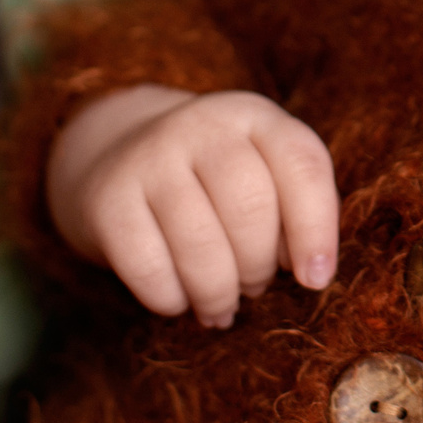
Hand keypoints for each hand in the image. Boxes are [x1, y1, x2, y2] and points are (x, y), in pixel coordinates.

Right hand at [44, 85, 339, 327]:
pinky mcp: (106, 199)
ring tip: (220, 305)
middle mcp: (202, 125)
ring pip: (200, 244)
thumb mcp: (262, 171)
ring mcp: (148, 157)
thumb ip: (296, 210)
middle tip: (254, 286)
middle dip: (259, 266)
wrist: (116, 154)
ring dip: (218, 293)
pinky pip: (149, 267)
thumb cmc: (212, 180)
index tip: (315, 279)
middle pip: (250, 208)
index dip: (316, 228)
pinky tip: (177, 299)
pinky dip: (171, 299)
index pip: (302, 164)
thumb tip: (309, 272)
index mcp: (254, 116)